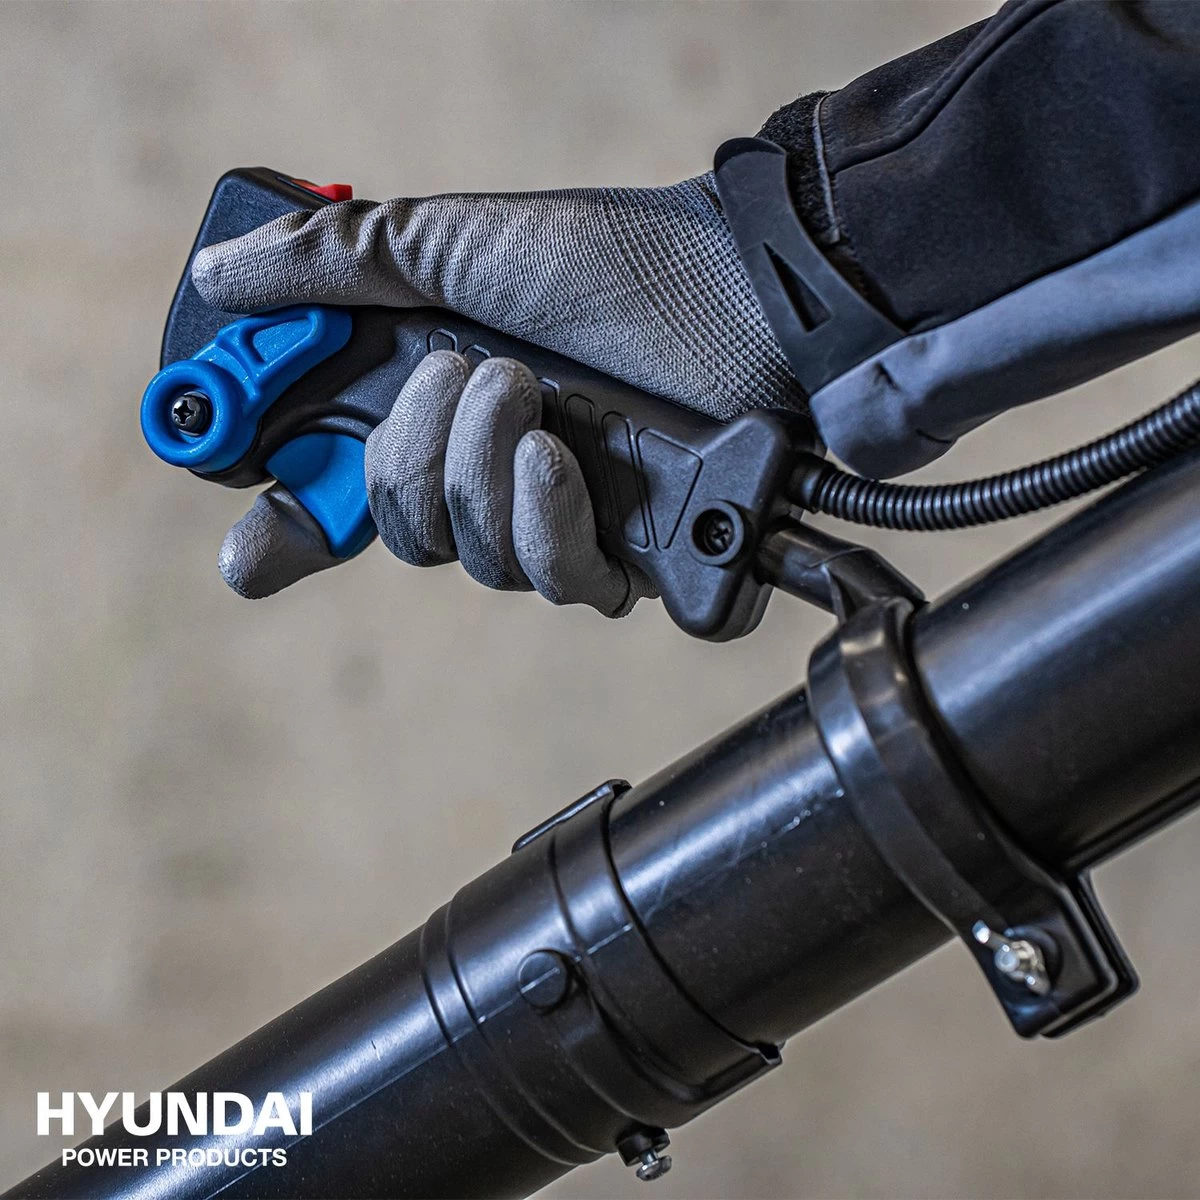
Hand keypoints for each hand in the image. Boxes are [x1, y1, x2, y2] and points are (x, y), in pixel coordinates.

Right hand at [194, 175, 802, 612]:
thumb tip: (222, 278)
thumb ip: (338, 263)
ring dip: (487, 471)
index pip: (350, 497)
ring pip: (478, 560)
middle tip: (472, 376)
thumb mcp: (458, 246)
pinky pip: (564, 584)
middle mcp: (502, 477)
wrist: (743, 287)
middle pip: (408, 533)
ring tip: (535, 396)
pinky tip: (566, 462)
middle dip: (417, 455)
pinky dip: (549, 523)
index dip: (292, 532)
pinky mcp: (639, 558)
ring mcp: (572, 522)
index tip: (251, 555)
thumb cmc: (614, 262)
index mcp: (448, 412)